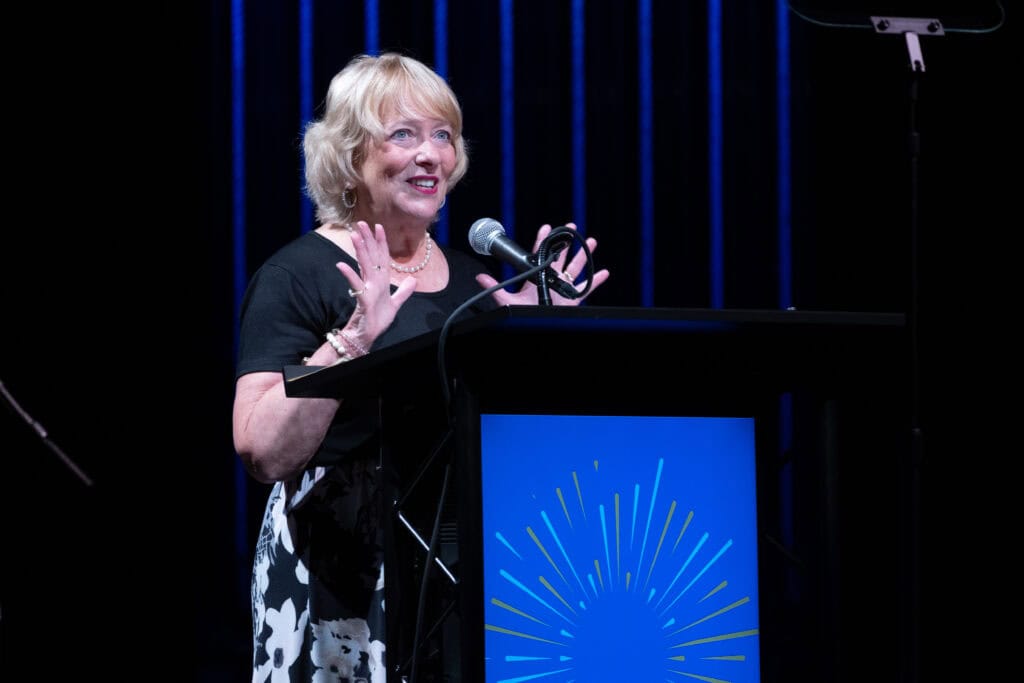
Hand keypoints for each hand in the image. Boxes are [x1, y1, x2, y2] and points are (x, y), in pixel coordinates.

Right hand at [335, 221, 416, 349]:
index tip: (379, 226)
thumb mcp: (395, 304)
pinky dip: (349, 275)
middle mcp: (373, 282)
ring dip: (360, 251)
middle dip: (367, 239)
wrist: (368, 335)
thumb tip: (413, 280)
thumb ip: (403, 292)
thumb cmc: (378, 320)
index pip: (381, 257)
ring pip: (364, 266)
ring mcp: (367, 289)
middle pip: (371, 257)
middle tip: (361, 223)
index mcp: (380, 281)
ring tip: (354, 235)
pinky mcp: (363, 300)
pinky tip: (341, 264)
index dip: (381, 242)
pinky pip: (356, 285)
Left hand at [475, 223, 609, 305]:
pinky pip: (587, 288)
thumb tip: (480, 277)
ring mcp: (562, 289)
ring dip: (583, 255)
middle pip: (560, 258)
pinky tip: (604, 271)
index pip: (539, 255)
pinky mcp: (572, 299)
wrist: (534, 325)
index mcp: (536, 279)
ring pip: (575, 269)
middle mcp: (550, 281)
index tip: (546, 227)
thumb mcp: (506, 300)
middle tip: (571, 228)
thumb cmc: (522, 314)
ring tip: (590, 241)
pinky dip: (596, 280)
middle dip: (566, 242)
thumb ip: (495, 287)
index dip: (542, 240)